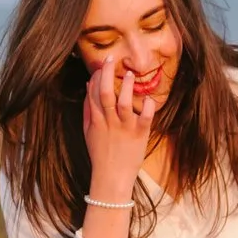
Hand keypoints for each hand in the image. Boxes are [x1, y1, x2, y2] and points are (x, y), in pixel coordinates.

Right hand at [81, 56, 156, 198]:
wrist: (111, 178)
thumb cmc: (100, 154)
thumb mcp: (89, 132)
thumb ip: (88, 110)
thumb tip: (88, 88)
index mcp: (96, 120)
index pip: (93, 94)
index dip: (96, 77)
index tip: (101, 65)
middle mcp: (109, 122)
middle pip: (105, 94)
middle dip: (107, 74)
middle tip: (110, 59)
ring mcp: (124, 128)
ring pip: (124, 103)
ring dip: (126, 87)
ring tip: (130, 75)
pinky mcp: (139, 135)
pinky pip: (145, 118)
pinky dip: (147, 107)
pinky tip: (149, 99)